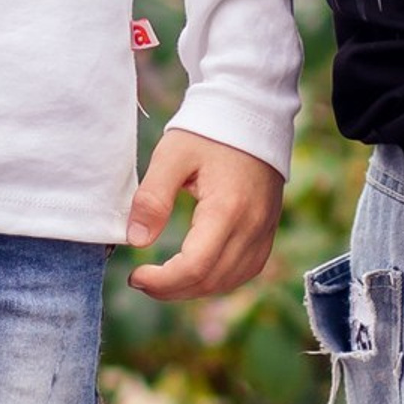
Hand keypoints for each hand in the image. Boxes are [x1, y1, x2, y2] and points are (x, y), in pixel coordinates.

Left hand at [125, 128, 284, 300]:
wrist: (250, 113)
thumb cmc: (208, 132)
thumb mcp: (172, 156)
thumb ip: (152, 198)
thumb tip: (137, 241)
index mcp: (227, 208)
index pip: (195, 266)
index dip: (162, 282)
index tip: (136, 276)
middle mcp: (251, 226)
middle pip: (211, 280)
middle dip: (171, 290)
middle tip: (142, 280)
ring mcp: (264, 230)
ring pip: (229, 281)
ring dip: (193, 289)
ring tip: (163, 279)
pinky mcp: (267, 230)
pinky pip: (245, 270)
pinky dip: (217, 280)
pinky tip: (196, 272)